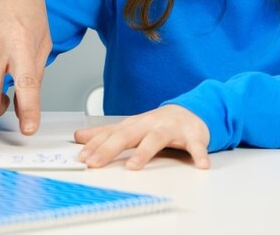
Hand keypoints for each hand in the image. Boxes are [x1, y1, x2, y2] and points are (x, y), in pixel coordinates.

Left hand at [75, 105, 210, 169]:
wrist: (189, 113)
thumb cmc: (156, 124)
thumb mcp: (130, 127)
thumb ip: (106, 134)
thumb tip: (79, 137)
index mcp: (134, 125)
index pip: (111, 134)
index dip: (95, 145)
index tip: (82, 157)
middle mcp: (149, 124)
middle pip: (127, 135)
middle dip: (109, 149)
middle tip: (95, 162)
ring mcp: (170, 129)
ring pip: (156, 139)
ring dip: (144, 152)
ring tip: (134, 166)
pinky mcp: (192, 135)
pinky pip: (195, 145)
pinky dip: (198, 153)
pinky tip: (200, 164)